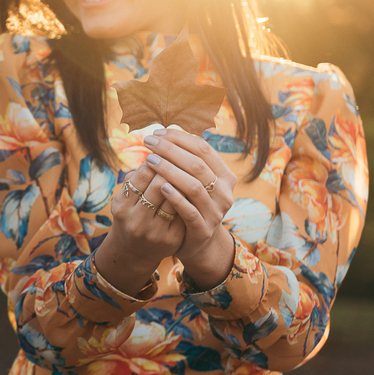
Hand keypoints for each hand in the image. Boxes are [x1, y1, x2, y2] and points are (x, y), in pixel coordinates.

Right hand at [104, 149, 186, 271]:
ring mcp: (155, 231)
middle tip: (180, 155)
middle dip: (171, 166)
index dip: (156, 159)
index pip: (142, 175)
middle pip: (159, 184)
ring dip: (183, 179)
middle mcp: (136, 220)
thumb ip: (135, 177)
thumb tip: (155, 153)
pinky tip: (193, 186)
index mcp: (122, 206)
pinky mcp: (171, 239)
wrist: (134, 252)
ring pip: (174, 197)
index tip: (163, 149)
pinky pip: (184, 211)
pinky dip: (188, 196)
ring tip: (187, 168)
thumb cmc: (131, 215)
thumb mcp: (125, 198)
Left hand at [140, 128, 236, 278]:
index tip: (157, 132)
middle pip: (197, 164)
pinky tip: (160, 186)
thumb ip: (184, 161)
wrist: (197, 242)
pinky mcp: (203, 229)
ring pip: (194, 186)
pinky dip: (175, 197)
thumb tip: (163, 134)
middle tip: (148, 142)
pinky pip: (189, 210)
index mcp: (224, 176)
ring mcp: (216, 212)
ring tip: (150, 160)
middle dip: (171, 150)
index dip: (180, 138)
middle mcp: (224, 193)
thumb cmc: (190, 204)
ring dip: (170, 170)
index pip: (203, 149)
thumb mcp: (192, 181)